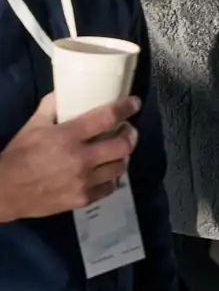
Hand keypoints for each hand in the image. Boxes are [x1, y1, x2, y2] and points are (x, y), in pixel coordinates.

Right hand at [0, 94, 139, 220]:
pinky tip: (105, 172)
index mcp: (68, 136)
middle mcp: (80, 159)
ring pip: (120, 166)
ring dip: (122, 156)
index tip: (134, 103)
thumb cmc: (18, 155)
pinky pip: (109, 187)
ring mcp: (83, 181)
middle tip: (127, 130)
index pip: (107, 118)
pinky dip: (111, 178)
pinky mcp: (83, 199)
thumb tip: (66, 90)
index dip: (126, 108)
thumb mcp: (32, 126)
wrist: (3, 192)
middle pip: (123, 145)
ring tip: (116, 151)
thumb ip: (52, 106)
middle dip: (130, 135)